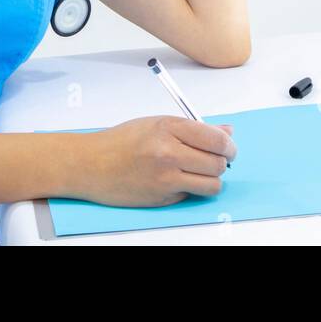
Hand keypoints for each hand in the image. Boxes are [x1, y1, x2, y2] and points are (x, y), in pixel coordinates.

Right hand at [67, 116, 236, 206]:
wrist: (91, 164)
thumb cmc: (121, 141)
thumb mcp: (156, 123)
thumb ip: (193, 128)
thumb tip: (226, 132)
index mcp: (168, 128)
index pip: (216, 139)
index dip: (228, 145)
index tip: (228, 147)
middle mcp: (168, 153)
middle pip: (218, 163)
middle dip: (222, 162)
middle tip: (215, 159)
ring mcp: (166, 178)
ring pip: (212, 185)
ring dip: (211, 180)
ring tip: (199, 172)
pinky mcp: (163, 198)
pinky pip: (192, 195)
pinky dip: (191, 189)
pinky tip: (177, 180)